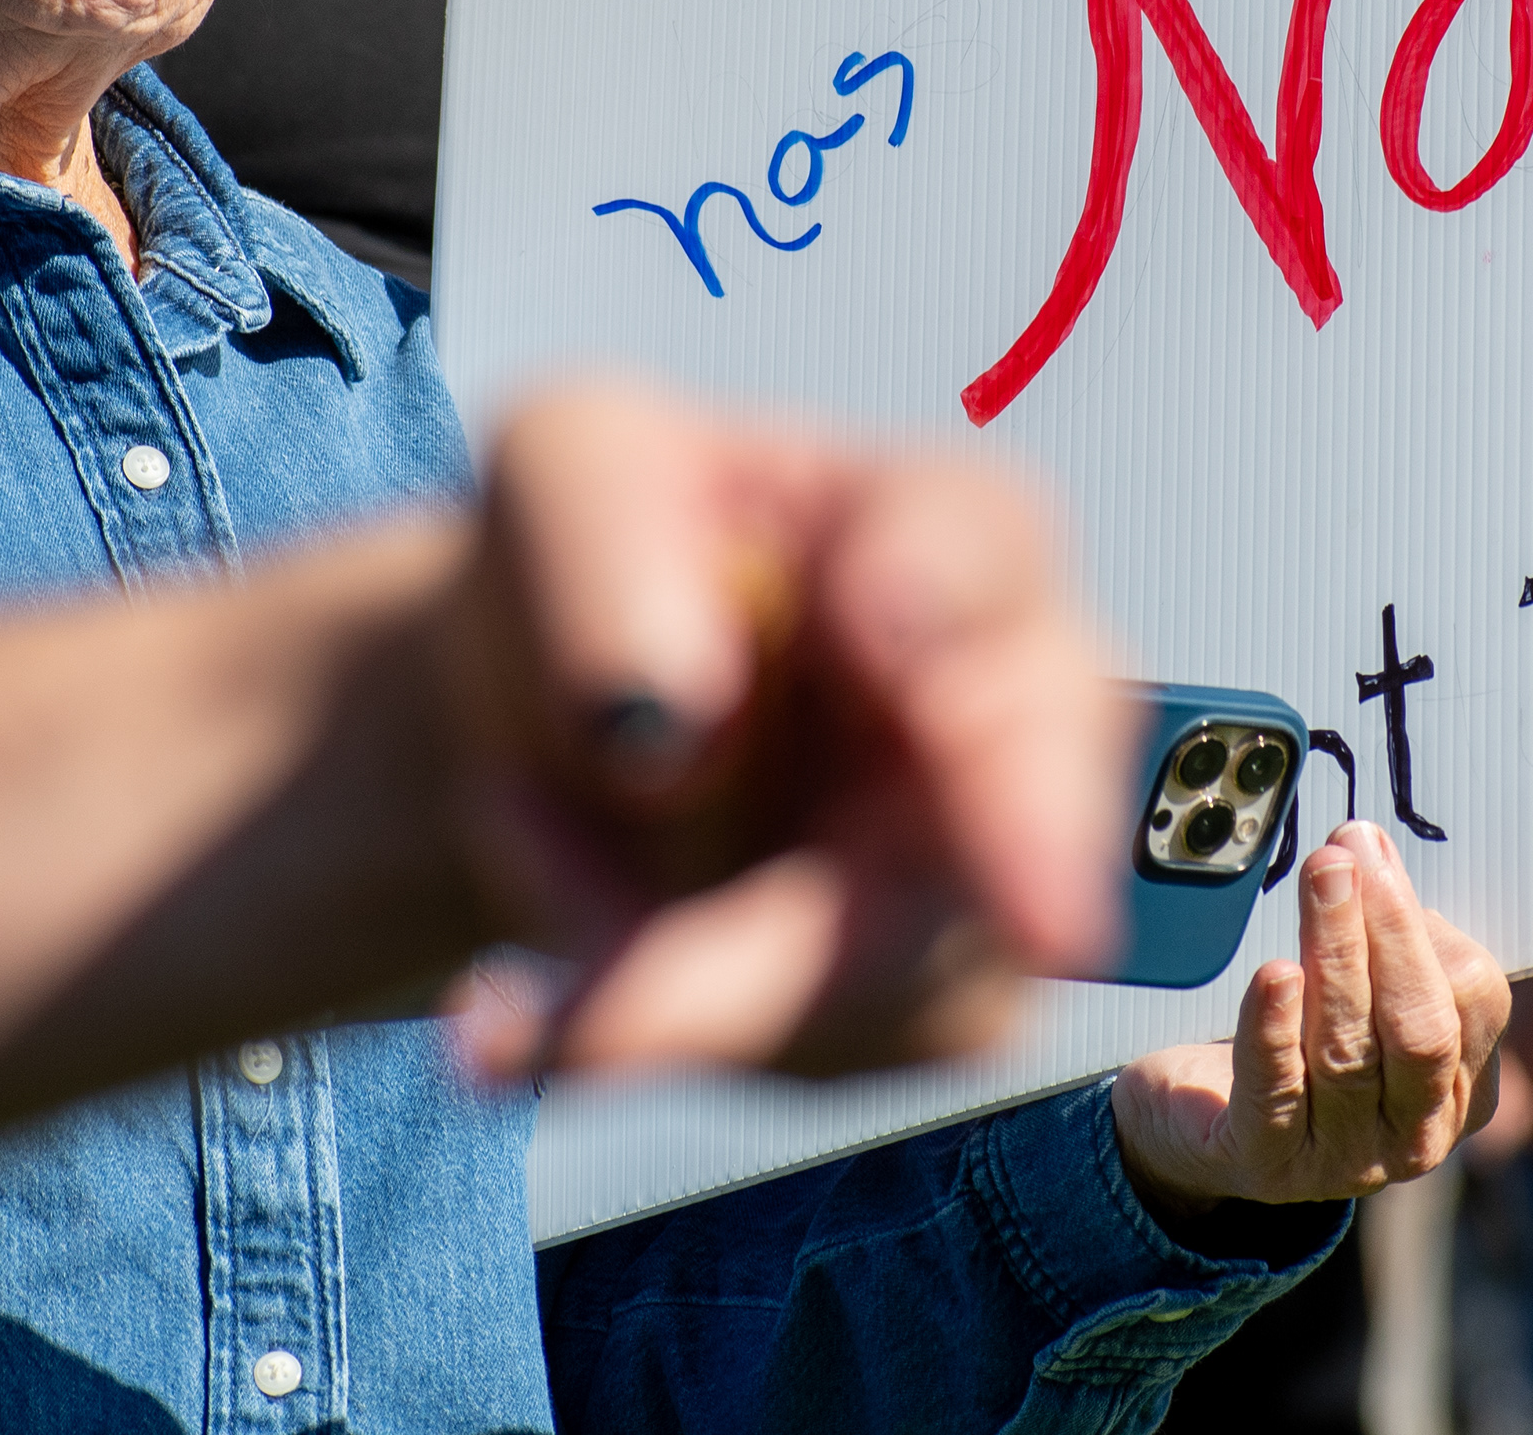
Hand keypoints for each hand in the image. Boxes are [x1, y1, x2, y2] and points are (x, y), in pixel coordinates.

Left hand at [438, 380, 1122, 1082]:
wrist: (560, 708)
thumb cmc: (600, 559)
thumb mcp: (562, 477)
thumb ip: (606, 552)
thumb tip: (663, 719)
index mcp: (946, 527)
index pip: (982, 554)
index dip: (944, 596)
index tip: (884, 626)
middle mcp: (1018, 702)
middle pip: (994, 821)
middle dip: (822, 939)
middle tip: (623, 1028)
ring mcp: (987, 872)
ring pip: (879, 985)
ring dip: (661, 975)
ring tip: (513, 836)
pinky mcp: (918, 1004)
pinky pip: (796, 1056)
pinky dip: (638, 1023)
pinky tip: (544, 955)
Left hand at [1108, 822, 1511, 1217]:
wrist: (1201, 1127)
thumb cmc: (1296, 1046)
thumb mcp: (1357, 994)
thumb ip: (1377, 935)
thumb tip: (1367, 847)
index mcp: (1460, 1088)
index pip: (1476, 1001)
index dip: (1425, 926)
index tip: (1374, 854)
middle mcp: (1416, 1134)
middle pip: (1421, 1030)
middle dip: (1390, 932)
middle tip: (1348, 856)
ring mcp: (1345, 1157)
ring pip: (1350, 1053)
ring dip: (1334, 954)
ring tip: (1317, 880)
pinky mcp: (1268, 1162)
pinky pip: (1276, 1092)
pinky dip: (1275, 1028)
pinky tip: (1274, 976)